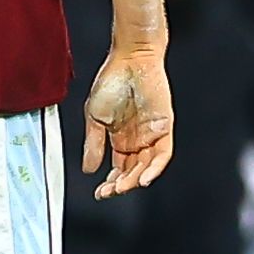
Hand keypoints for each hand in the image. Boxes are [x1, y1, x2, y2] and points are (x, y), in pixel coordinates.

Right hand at [81, 48, 173, 199]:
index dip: (110, 182)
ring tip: (122, 188)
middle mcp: (137, 139)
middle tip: (109, 192)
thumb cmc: (112, 81)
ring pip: (146, 166)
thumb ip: (93, 144)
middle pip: (132, 171)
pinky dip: (154, 168)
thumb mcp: (94, 117)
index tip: (100, 193)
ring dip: (135, 180)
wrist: (130, 60)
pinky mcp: (164, 128)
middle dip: (121, 185)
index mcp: (119, 137)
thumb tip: (88, 169)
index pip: (118, 168)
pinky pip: (162, 154)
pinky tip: (143, 179)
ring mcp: (151, 134)